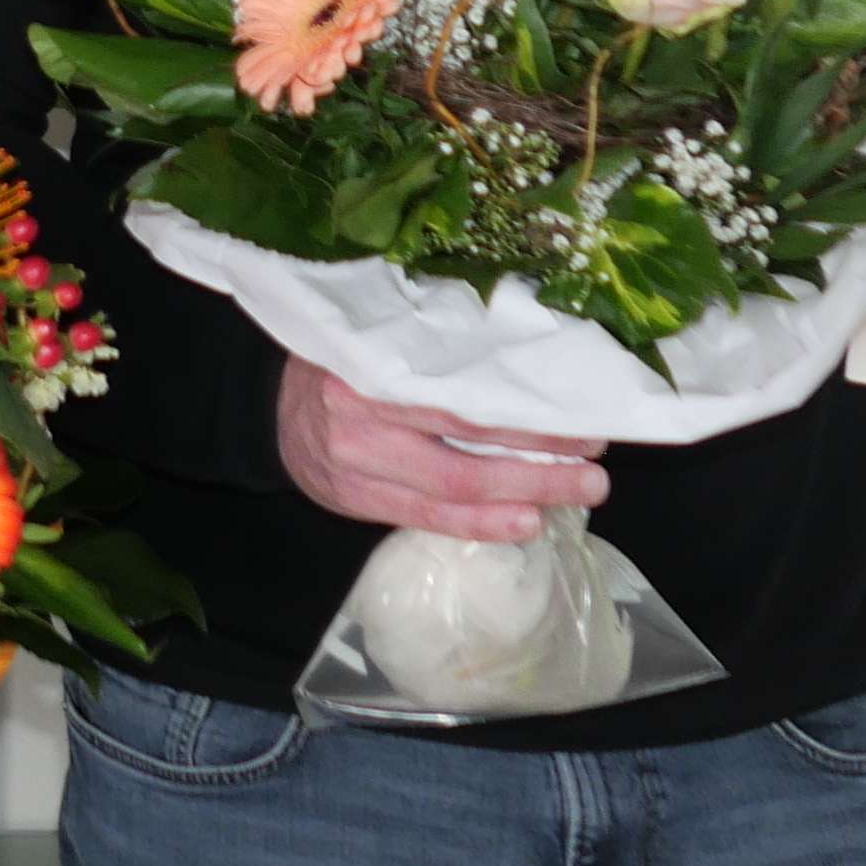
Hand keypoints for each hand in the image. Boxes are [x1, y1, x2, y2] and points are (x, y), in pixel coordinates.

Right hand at [276, 357, 606, 541]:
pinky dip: (478, 525)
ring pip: (451, 491)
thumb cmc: (347, 365)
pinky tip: (519, 524)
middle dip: (539, 468)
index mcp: (375, 362)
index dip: (529, 419)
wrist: (271, 407)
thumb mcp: (384, 340)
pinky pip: (425, 517)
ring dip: (520, 500)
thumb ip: (441, 356)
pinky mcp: (352, 499)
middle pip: (465, 452)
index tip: (584, 424)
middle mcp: (362, 414)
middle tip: (595, 473)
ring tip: (572, 499)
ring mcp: (355, 463)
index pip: (466, 398)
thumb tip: (534, 369)